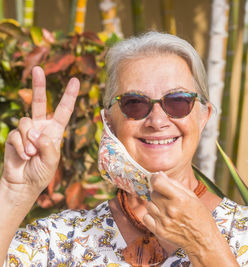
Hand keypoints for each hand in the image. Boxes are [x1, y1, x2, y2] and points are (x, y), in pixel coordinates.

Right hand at [1, 66, 78, 197]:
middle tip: (37, 69)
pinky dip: (21, 147)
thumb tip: (38, 132)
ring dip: (29, 140)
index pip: (64, 110)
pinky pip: (17, 135)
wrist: (22, 184)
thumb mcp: (52, 161)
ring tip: (31, 154)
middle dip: (38, 85)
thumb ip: (48, 146)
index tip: (75, 80)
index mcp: (55, 131)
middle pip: (40, 102)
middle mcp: (41, 127)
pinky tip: (23, 156)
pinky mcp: (14, 136)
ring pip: (26, 122)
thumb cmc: (41, 173)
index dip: (69, 96)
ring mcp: (27, 131)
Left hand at [142, 172, 235, 265]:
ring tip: (166, 209)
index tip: (157, 179)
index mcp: (179, 198)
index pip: (157, 182)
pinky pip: (146, 217)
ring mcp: (163, 221)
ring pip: (148, 205)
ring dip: (155, 204)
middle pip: (153, 193)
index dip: (155, 178)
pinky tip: (161, 217)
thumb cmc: (200, 217)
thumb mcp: (193, 196)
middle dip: (158, 193)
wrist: (202, 240)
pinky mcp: (159, 231)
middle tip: (168, 198)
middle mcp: (170, 209)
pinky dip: (151, 216)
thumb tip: (160, 175)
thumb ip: (176, 184)